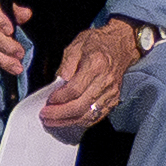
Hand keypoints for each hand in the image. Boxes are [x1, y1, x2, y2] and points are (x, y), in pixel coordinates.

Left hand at [38, 18, 140, 132]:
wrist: (120, 46)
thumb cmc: (96, 44)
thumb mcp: (75, 46)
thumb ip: (65, 64)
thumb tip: (57, 83)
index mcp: (95, 66)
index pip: (75, 89)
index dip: (60, 97)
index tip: (48, 100)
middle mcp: (105, 82)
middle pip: (81, 105)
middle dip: (61, 113)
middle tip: (45, 115)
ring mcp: (111, 93)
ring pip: (90, 114)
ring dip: (69, 121)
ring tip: (53, 121)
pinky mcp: (114, 100)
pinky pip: (98, 116)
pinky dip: (82, 121)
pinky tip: (69, 121)